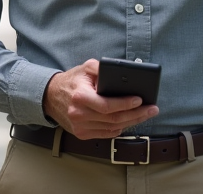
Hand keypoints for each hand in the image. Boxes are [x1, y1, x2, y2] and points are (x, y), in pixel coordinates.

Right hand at [42, 59, 158, 139]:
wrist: (50, 96)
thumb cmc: (72, 81)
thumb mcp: (85, 68)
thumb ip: (102, 68)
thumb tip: (122, 74)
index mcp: (79, 97)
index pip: (107, 105)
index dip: (126, 104)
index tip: (140, 100)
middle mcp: (79, 114)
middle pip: (113, 119)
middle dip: (136, 114)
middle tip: (152, 109)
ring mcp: (80, 127)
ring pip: (112, 128)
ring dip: (131, 122)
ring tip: (145, 114)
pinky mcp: (82, 134)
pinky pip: (106, 134)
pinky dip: (120, 128)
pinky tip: (130, 121)